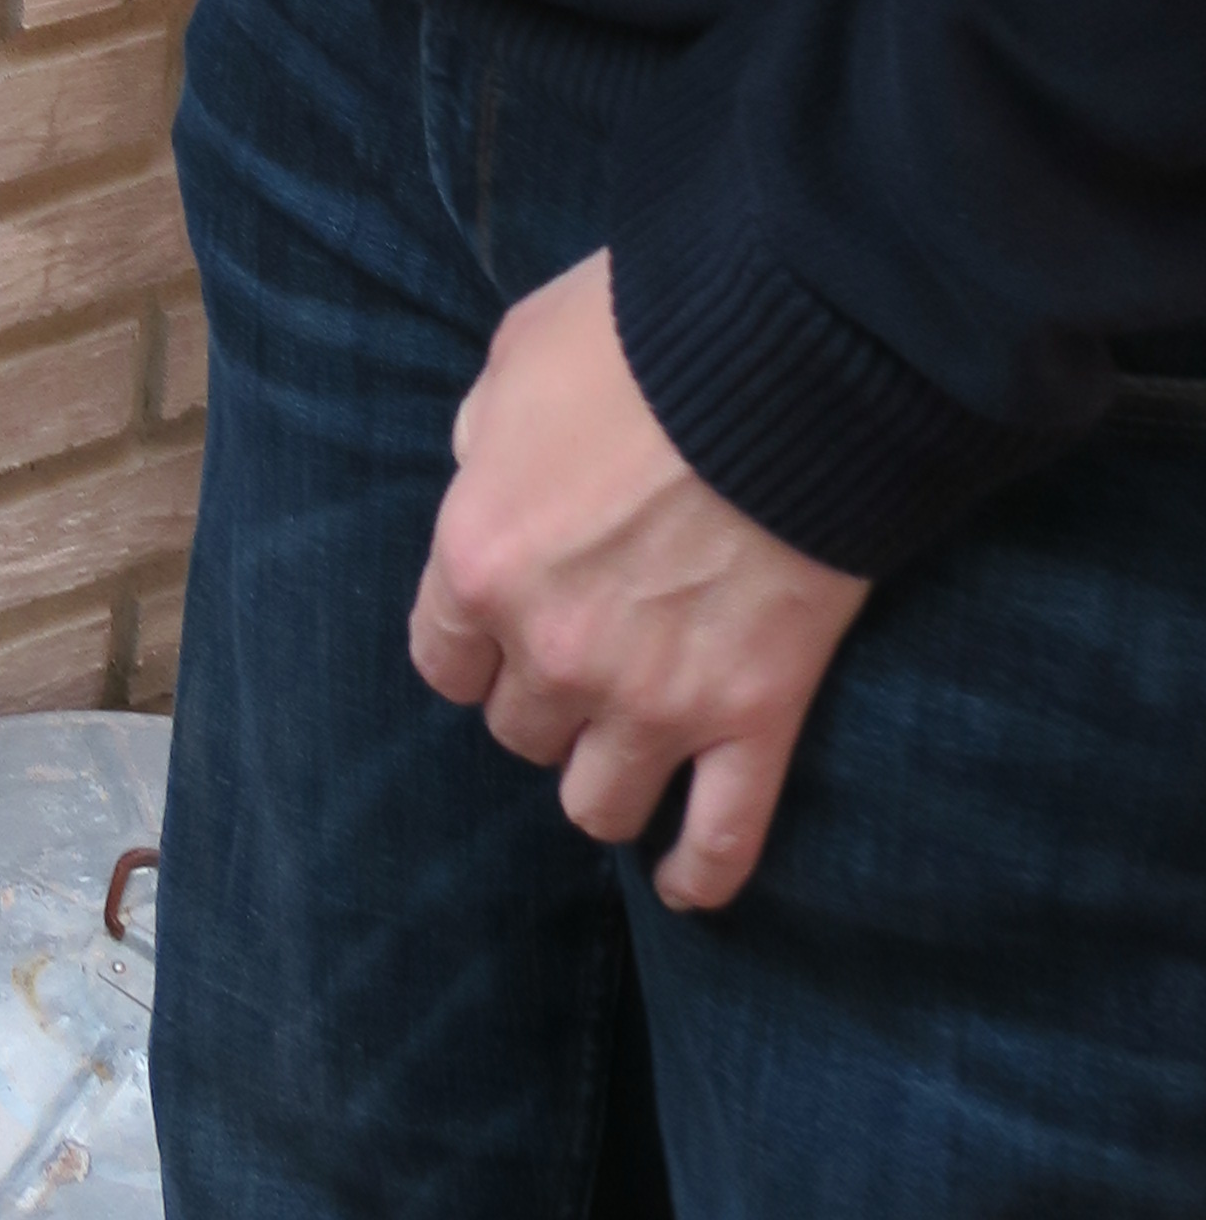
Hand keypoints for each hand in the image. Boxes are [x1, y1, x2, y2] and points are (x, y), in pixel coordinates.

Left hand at [407, 249, 868, 910]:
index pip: (441, 660)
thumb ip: (485, 438)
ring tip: (628, 748)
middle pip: (521, 732)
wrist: (782, 359)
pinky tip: (687, 884)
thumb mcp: (515, 359)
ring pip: (600, 804)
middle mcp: (552, 649)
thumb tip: (489, 477)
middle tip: (583, 655)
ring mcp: (655, 699)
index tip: (501, 628)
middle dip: (544, 698)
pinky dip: (703, 873)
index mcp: (479, 559)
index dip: (473, 646)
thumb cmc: (638, 338)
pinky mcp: (754, 719)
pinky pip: (722, 840)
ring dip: (608, 776)